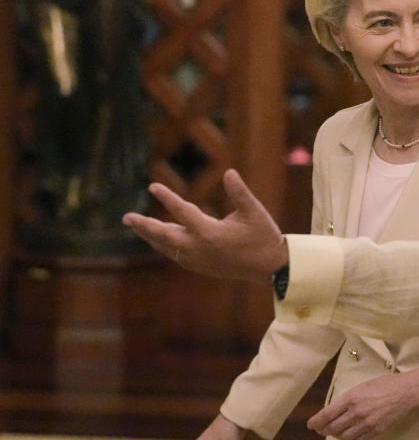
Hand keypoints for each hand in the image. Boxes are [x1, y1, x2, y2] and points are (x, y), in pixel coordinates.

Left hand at [122, 169, 287, 281]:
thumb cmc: (264, 236)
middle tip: (126, 217)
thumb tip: (228, 172)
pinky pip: (176, 255)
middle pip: (164, 235)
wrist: (271, 267)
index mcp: (210, 233)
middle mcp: (200, 248)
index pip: (182, 212)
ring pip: (168, 248)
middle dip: (144, 226)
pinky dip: (165, 246)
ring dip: (151, 237)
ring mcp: (199, 260)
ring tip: (138, 226)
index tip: (152, 186)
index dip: (167, 197)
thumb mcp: (254, 212)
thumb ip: (240, 192)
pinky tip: (160, 240)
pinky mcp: (202, 267)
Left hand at [307, 369, 418, 439]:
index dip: (316, 421)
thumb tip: (334, 410)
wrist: (407, 392)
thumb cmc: (386, 384)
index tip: (311, 425)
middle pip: (333, 428)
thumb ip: (348, 399)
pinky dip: (350, 439)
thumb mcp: (362, 386)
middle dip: (324, 430)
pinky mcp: (376, 431)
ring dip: (337, 435)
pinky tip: (349, 435)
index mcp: (351, 398)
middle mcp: (356, 412)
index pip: (327, 414)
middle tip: (321, 429)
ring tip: (335, 432)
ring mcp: (367, 424)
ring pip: (344, 436)